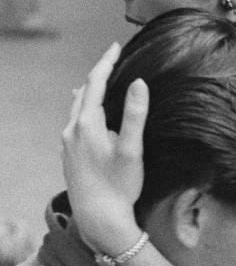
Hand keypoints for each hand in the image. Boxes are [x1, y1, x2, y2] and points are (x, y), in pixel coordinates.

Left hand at [62, 43, 148, 252]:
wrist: (98, 219)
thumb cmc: (118, 186)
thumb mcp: (132, 150)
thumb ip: (135, 114)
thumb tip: (139, 83)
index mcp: (87, 124)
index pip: (95, 82)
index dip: (106, 62)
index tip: (116, 46)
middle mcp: (72, 130)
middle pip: (83, 92)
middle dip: (98, 73)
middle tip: (114, 59)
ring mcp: (67, 143)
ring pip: (77, 107)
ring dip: (90, 91)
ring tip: (103, 81)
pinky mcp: (68, 154)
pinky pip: (75, 121)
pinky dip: (85, 109)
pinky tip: (91, 113)